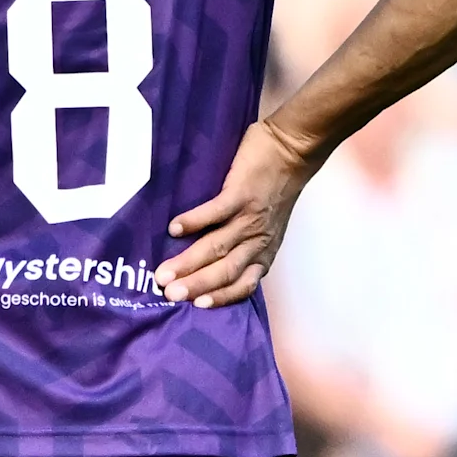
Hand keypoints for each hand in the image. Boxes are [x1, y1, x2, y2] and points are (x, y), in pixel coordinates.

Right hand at [159, 116, 311, 308]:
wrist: (293, 150)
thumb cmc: (275, 188)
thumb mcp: (267, 225)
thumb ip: (244, 243)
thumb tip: (210, 260)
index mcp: (263, 251)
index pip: (244, 284)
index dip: (220, 297)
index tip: (194, 307)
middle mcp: (257, 240)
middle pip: (226, 270)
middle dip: (197, 285)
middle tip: (169, 294)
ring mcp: (250, 217)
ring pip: (218, 247)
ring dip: (190, 262)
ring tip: (164, 273)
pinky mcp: (241, 194)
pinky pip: (216, 212)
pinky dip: (195, 222)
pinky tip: (174, 229)